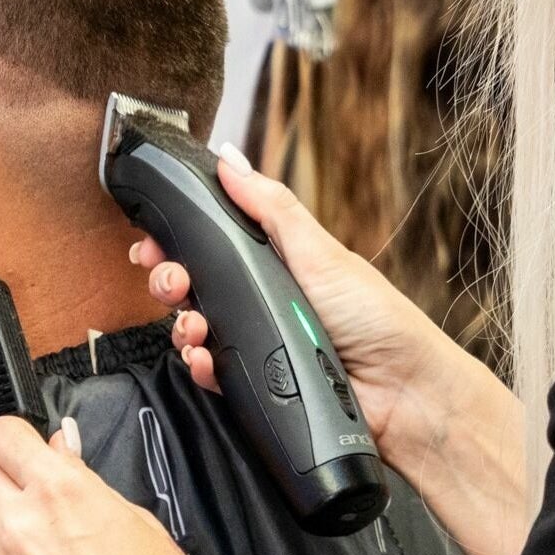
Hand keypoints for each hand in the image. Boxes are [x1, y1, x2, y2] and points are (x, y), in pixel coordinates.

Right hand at [136, 143, 451, 449]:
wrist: (402, 395)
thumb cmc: (377, 319)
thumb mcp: (320, 252)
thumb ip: (272, 208)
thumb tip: (230, 159)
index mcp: (277, 261)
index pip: (213, 243)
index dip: (178, 241)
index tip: (153, 240)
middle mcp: (262, 300)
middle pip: (194, 285)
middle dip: (170, 280)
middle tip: (171, 281)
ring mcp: (258, 342)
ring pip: (195, 329)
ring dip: (182, 325)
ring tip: (194, 326)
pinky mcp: (257, 383)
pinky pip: (212, 372)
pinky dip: (201, 366)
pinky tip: (206, 360)